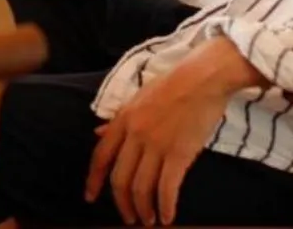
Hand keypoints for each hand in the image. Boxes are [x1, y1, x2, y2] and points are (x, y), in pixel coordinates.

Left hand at [84, 38, 261, 224]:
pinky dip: (166, 207)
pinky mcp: (180, 154)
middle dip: (122, 204)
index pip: (100, 156)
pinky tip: (168, 218)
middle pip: (120, 178)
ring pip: (141, 188)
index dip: (93, 180)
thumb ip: (118, 120)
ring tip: (149, 220)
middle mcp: (135, 134)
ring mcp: (156, 145)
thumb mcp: (137, 98)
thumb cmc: (173, 85)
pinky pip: (167, 188)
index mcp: (123, 119)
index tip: (90, 197)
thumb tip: (99, 132)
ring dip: (143, 210)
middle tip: (129, 218)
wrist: (202, 78)